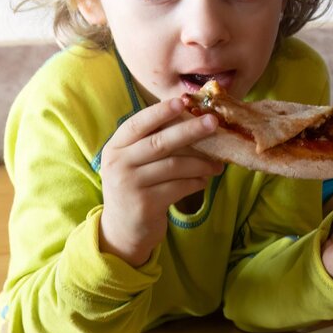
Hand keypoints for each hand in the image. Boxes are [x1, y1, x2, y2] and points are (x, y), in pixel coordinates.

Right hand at [97, 97, 223, 266]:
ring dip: (201, 163)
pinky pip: (178, 187)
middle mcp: (118, 164)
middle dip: (190, 130)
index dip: (160, 112)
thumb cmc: (137, 188)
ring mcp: (129, 185)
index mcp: (115, 147)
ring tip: (217, 165)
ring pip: (174, 166)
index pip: (138, 124)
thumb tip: (193, 120)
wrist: (122, 231)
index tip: (182, 101)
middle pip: (160, 142)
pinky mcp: (144, 204)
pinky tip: (204, 181)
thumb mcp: (135, 163)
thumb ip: (154, 143)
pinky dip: (196, 182)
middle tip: (213, 123)